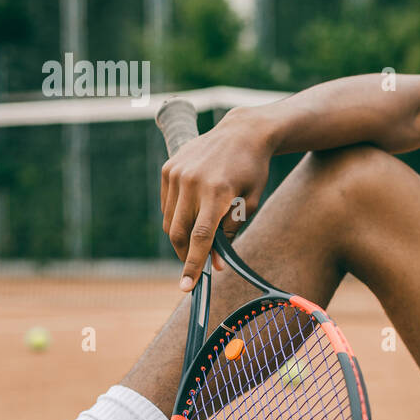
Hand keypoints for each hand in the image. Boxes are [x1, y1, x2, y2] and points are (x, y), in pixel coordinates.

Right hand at [160, 106, 273, 288]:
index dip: (193, 264)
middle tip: (196, 266)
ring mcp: (176, 174)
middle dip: (185, 255)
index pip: (201, 238)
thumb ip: (230, 233)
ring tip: (199, 237)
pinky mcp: (168, 168)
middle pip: (178, 233)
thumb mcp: (248, 203)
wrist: (242, 133)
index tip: (186, 286)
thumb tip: (215, 263)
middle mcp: (192, 182)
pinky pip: (167, 205)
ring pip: (169, 220)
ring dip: (180, 236)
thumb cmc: (252, 171)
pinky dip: (176, 216)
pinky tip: (193, 213)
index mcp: (217, 192)